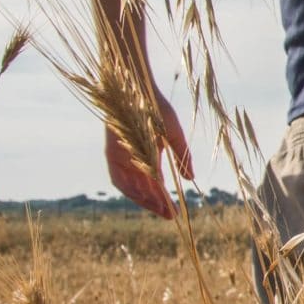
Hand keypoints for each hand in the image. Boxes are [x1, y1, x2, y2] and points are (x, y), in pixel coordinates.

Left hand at [104, 85, 193, 218]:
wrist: (136, 88)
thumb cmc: (155, 107)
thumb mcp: (173, 135)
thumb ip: (182, 157)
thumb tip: (190, 179)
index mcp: (147, 156)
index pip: (155, 184)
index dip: (164, 199)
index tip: (175, 213)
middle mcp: (133, 160)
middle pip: (142, 189)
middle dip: (155, 204)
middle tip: (170, 216)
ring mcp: (122, 158)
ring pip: (130, 187)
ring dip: (144, 200)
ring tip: (160, 209)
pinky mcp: (112, 153)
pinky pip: (119, 178)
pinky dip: (131, 188)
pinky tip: (145, 195)